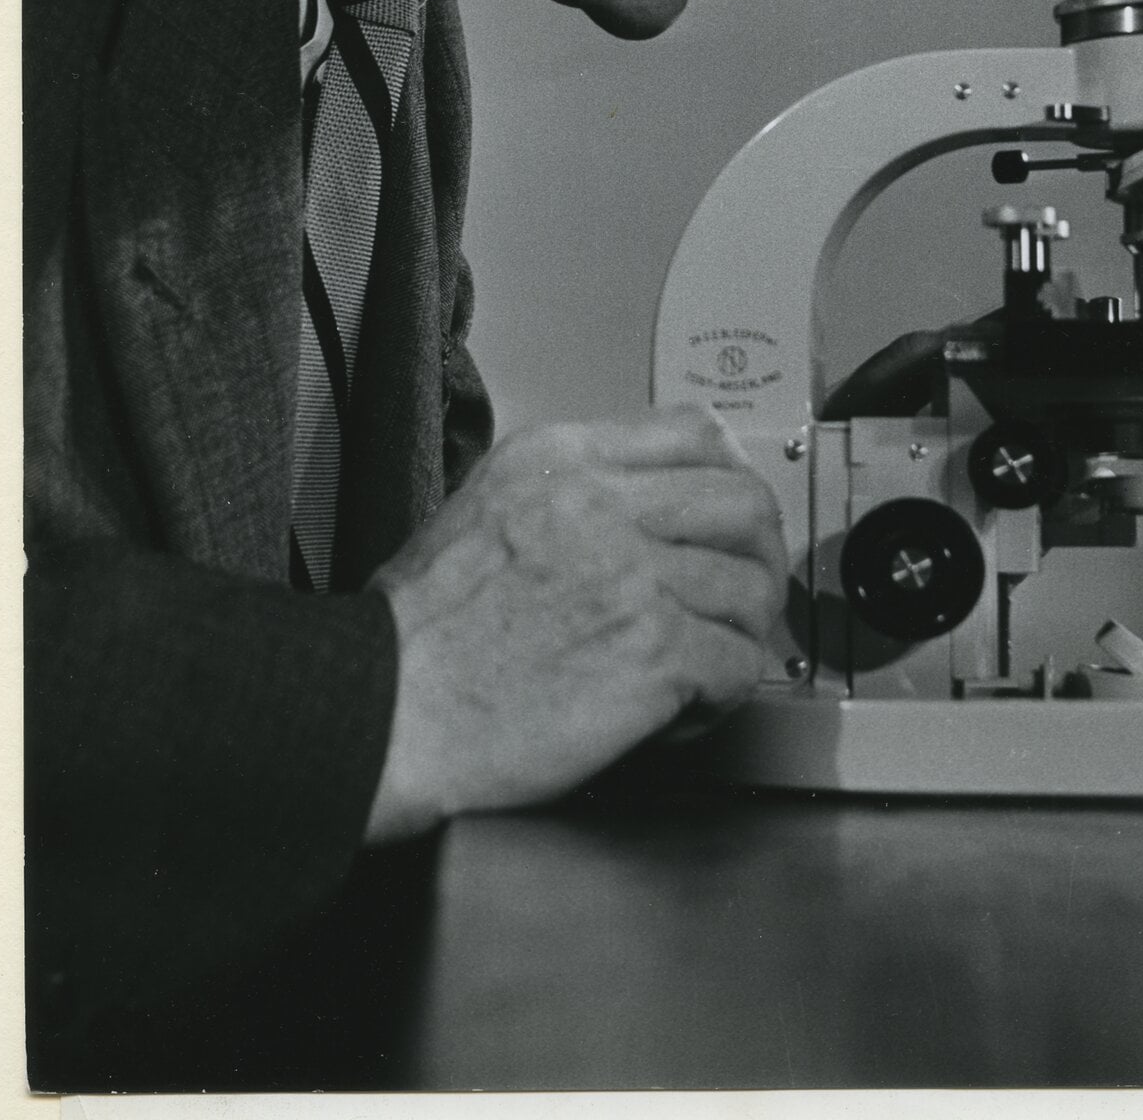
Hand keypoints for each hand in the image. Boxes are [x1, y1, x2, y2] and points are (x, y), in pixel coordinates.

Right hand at [363, 408, 786, 840]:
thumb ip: (565, 494)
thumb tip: (640, 506)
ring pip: (751, 587)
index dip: (731, 478)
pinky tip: (688, 709)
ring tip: (707, 665)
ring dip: (742, 633)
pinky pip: (740, 663)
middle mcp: (601, 504)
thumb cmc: (417, 636)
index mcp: (559, 460)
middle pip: (744, 501)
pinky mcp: (651, 651)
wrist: (383, 711)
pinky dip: (726, 694)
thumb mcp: (482, 509)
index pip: (693, 432)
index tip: (731, 519)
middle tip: (744, 597)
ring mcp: (631, 575)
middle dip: (759, 556)